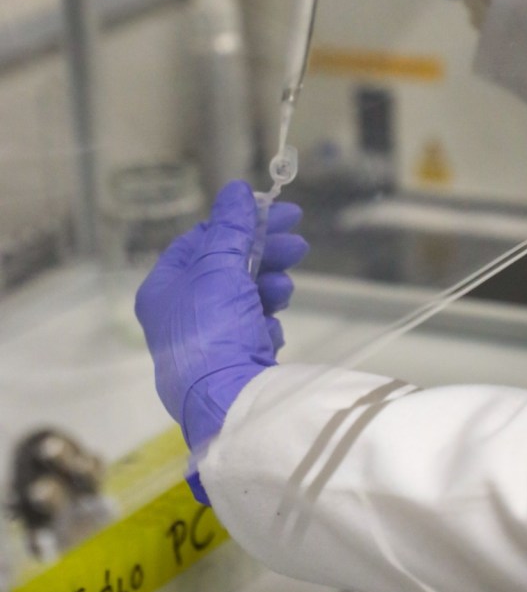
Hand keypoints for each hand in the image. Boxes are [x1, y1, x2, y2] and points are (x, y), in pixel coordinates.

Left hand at [135, 181, 307, 456]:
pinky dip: (265, 324)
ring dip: (268, 288)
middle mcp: (177, 315)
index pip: (200, 241)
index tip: (276, 214)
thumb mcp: (220, 266)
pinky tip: (271, 331)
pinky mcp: (229, 365)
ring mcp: (203, 343)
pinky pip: (251, 331)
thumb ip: (230, 226)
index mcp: (163, 289)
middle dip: (264, 254)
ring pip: (243, 298)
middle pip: (226, 268)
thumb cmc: (212, 328)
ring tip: (284, 291)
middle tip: (299, 245)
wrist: (227, 402)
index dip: (238, 224)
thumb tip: (235, 189)